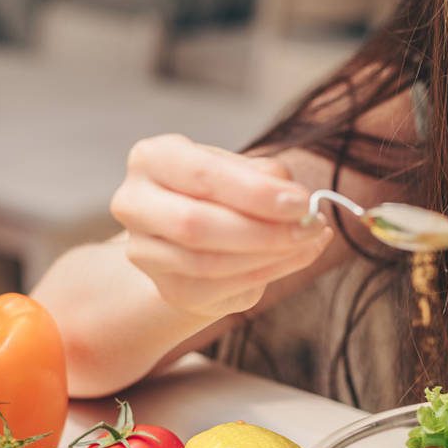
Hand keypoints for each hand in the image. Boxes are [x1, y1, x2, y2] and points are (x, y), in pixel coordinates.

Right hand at [111, 134, 332, 318]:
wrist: (195, 235)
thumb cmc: (222, 192)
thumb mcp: (242, 170)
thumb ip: (267, 177)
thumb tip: (298, 202)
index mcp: (153, 159)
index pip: (202, 175)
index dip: (255, 192)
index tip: (302, 201)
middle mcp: (135, 203)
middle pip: (197, 224)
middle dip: (264, 229)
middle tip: (311, 225)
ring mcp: (144, 252)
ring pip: (210, 262)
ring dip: (271, 255)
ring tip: (310, 241)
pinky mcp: (168, 288)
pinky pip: (220, 287)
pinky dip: (267, 274)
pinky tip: (296, 258)